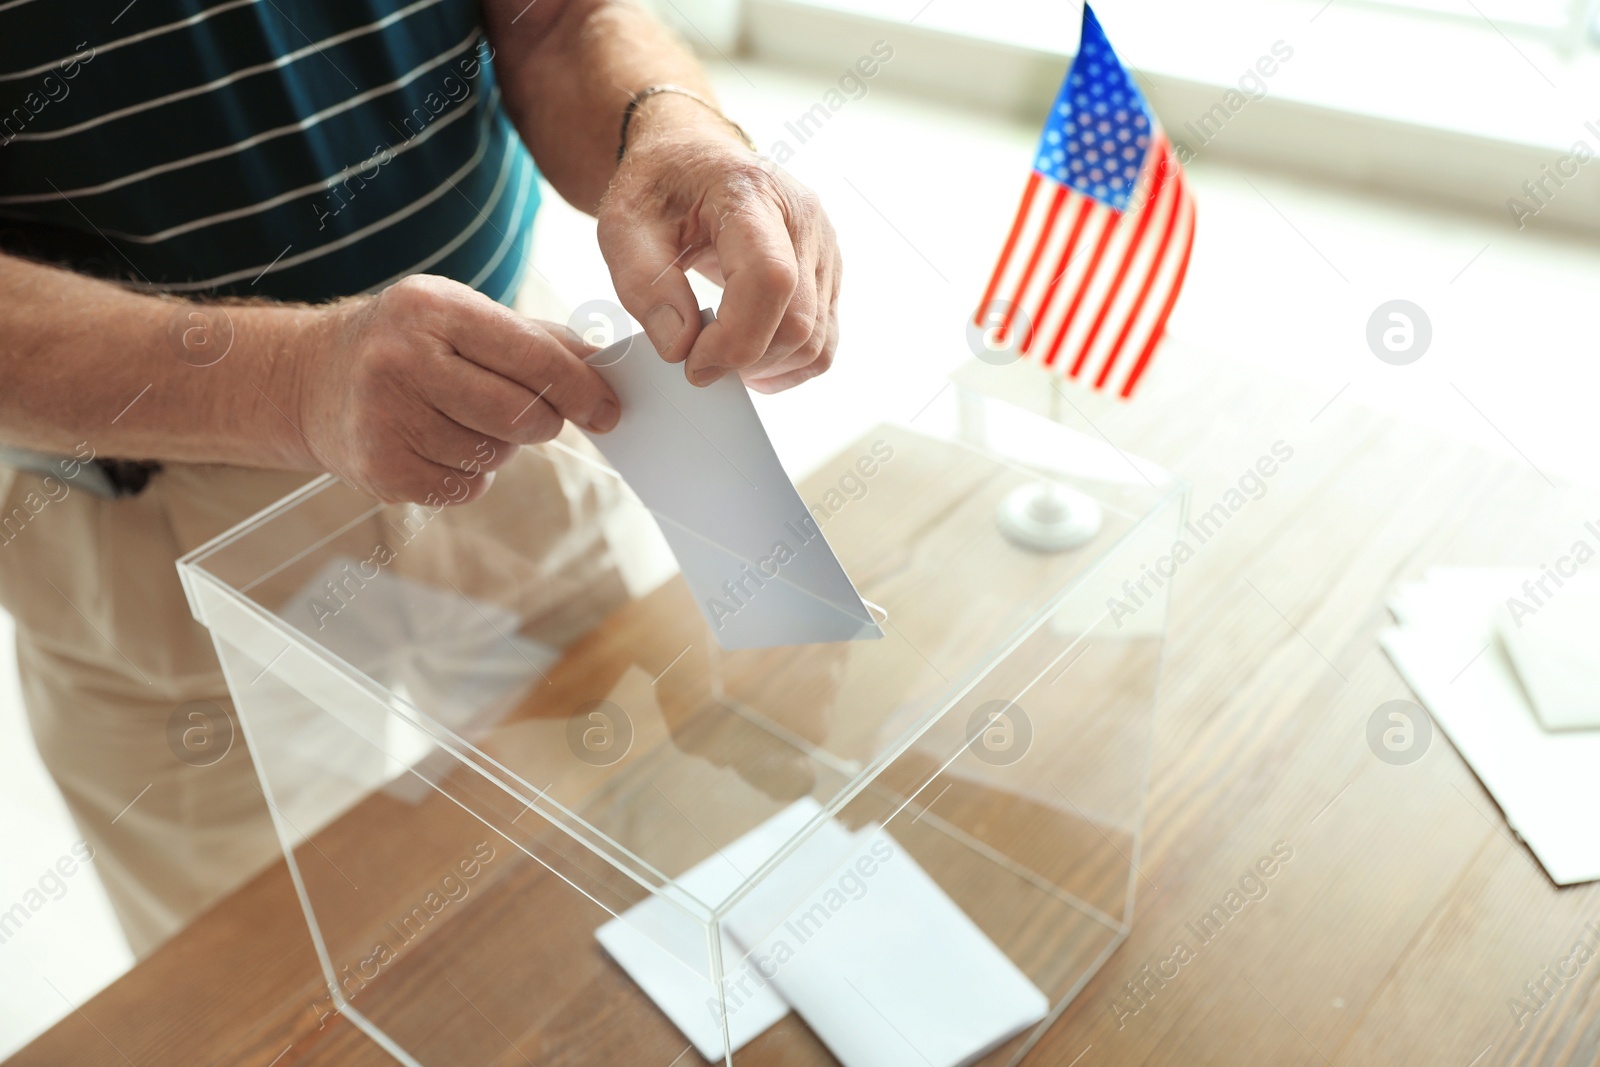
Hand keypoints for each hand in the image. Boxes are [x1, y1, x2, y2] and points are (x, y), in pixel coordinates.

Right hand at [292, 274, 619, 504]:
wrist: (310, 378)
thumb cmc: (408, 344)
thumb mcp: (461, 317)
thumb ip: (535, 340)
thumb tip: (603, 367)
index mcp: (432, 309)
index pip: (531, 356)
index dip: (580, 389)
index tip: (608, 410)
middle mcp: (401, 359)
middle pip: (518, 415)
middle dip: (542, 421)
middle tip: (533, 415)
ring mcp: (384, 418)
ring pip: (493, 455)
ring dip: (499, 447)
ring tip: (461, 420)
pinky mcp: (380, 469)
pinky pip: (464, 488)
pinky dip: (469, 475)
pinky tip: (438, 445)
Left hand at [597, 97, 841, 392]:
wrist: (692, 160)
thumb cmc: (660, 187)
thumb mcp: (622, 226)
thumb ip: (644, 286)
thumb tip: (680, 347)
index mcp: (749, 194)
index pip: (770, 278)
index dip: (736, 338)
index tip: (693, 364)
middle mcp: (802, 218)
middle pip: (797, 320)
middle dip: (744, 360)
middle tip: (697, 360)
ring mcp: (823, 247)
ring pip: (815, 340)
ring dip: (766, 367)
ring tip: (720, 354)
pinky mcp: (828, 274)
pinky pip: (823, 341)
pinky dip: (787, 364)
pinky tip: (750, 358)